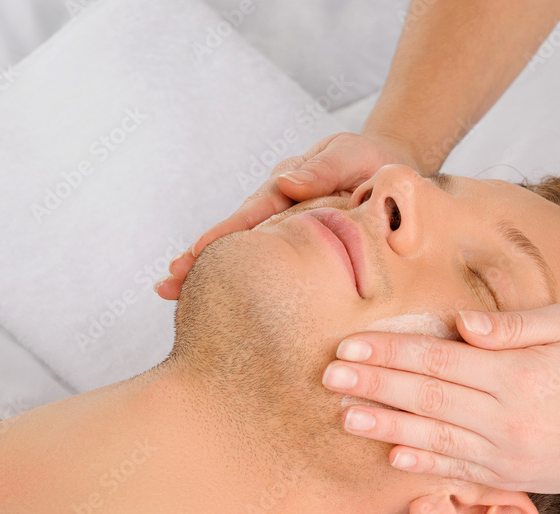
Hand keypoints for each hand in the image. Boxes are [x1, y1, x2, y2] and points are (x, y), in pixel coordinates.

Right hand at [154, 131, 419, 299]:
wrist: (391, 173)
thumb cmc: (370, 163)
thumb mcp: (350, 155)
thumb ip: (324, 168)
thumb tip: (288, 182)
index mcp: (285, 192)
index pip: (248, 218)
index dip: (219, 239)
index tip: (191, 258)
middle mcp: (277, 215)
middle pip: (235, 241)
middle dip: (199, 262)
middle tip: (168, 288)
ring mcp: (285, 235)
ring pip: (248, 257)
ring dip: (213, 276)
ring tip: (177, 298)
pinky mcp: (302, 253)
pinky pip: (273, 270)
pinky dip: (248, 285)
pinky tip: (226, 312)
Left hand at [321, 305, 559, 493]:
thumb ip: (515, 326)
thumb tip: (462, 324)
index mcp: (517, 374)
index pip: (437, 359)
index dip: (390, 352)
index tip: (351, 345)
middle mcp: (507, 418)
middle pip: (426, 397)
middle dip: (374, 384)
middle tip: (328, 376)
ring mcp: (508, 453)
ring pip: (434, 438)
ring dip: (386, 426)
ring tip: (345, 416)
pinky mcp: (514, 477)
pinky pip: (460, 471)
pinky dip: (424, 464)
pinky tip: (392, 457)